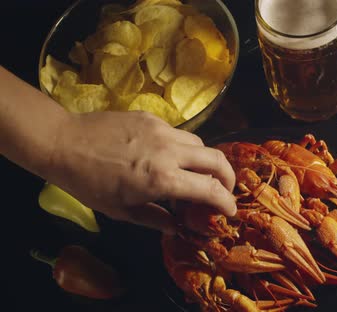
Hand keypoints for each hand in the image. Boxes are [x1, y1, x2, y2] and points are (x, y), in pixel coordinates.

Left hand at [44, 110, 235, 233]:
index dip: (227, 202)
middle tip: (225, 188)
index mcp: (162, 179)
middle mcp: (169, 152)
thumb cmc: (89, 184)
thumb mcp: (121, 211)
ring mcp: (162, 131)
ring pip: (200, 143)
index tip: (230, 211)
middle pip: (217, 159)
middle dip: (228, 177)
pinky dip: (182, 147)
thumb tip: (177, 227)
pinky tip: (167, 155)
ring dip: (205, 160)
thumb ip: (155, 219)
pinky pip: (179, 133)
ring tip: (195, 172)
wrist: (64, 143)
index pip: (210, 189)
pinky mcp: (153, 118)